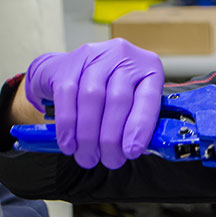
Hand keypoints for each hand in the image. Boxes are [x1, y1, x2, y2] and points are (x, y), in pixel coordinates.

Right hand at [24, 38, 163, 168]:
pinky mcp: (68, 64)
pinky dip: (67, 126)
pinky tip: (69, 144)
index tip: (132, 152)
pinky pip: (67, 97)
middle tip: (109, 160)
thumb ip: (136, 119)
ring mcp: (94, 56)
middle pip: (118, 99)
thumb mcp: (131, 97)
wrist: (68, 68)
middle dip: (111, 138)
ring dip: (89, 135)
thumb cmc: (108, 88)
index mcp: (148, 66)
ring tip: (88, 156)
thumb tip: (134, 149)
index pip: (148, 98)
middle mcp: (123, 56)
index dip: (140, 127)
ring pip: (92, 98)